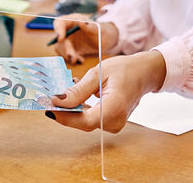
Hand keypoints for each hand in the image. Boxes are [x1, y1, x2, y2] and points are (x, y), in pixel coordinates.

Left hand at [46, 51, 165, 132]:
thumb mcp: (98, 74)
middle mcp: (115, 121)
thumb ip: (78, 91)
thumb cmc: (124, 69)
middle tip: (47, 97)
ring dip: (70, 108)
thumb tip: (57, 101)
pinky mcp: (110, 121)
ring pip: (84, 120)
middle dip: (63, 110)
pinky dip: (78, 108)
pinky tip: (71, 95)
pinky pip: (89, 117)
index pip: (84, 121)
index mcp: (114, 108)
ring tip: (59, 92)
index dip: (64, 116)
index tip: (48, 106)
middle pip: (82, 122)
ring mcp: (114, 123)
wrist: (145, 73)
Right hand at [53, 13, 118, 63]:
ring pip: (60, 48)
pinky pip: (65, 55)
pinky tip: (81, 60)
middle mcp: (67, 30)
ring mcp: (68, 40)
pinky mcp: (70, 49)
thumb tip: (82, 22)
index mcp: (72, 20)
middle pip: (58, 38)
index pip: (59, 22)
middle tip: (71, 55)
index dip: (58, 30)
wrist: (105, 41)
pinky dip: (72, 59)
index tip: (60, 39)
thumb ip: (90, 26)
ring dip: (67, 55)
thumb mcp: (98, 29)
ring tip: (77, 59)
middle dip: (64, 48)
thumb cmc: (102, 31)